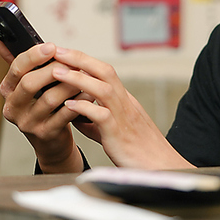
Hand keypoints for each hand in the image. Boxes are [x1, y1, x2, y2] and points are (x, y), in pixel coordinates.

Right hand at [0, 31, 84, 172]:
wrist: (50, 141)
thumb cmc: (41, 105)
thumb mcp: (26, 83)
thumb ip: (19, 60)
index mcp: (7, 90)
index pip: (16, 68)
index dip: (34, 56)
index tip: (51, 47)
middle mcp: (13, 107)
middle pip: (30, 83)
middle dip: (52, 69)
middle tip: (71, 62)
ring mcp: (28, 122)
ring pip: (50, 98)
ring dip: (69, 84)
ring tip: (83, 75)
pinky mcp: (45, 133)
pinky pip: (65, 114)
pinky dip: (79, 101)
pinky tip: (88, 92)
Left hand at [50, 48, 192, 169]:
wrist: (163, 169)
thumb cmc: (139, 152)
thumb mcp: (115, 132)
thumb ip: (96, 122)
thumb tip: (76, 115)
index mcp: (125, 101)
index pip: (104, 71)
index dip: (84, 60)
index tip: (64, 53)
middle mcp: (126, 103)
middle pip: (104, 71)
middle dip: (79, 58)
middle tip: (57, 50)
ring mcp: (124, 117)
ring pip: (102, 89)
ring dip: (78, 78)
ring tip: (56, 72)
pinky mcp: (120, 134)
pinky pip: (102, 116)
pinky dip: (84, 108)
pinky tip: (68, 105)